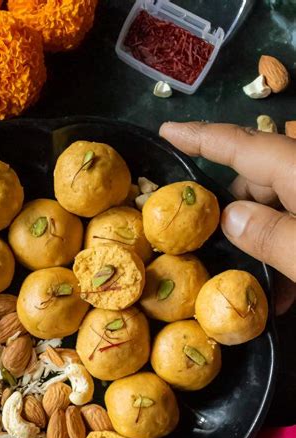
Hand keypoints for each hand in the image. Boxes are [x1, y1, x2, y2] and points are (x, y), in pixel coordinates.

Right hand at [159, 122, 295, 313]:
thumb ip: (269, 236)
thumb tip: (230, 219)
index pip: (239, 144)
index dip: (199, 138)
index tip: (166, 132)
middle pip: (258, 180)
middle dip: (234, 215)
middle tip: (216, 255)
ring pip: (279, 207)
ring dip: (264, 244)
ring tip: (259, 287)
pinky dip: (286, 251)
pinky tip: (285, 293)